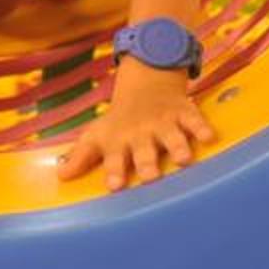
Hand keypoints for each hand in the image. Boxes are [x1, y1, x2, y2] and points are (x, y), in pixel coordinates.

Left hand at [55, 61, 216, 190]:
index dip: (114, 171)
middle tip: (150, 177)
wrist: (146, 82)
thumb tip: (60, 175)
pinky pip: (194, 119)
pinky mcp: (183, 112)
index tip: (114, 186)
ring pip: (172, 135)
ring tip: (183, 160)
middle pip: (144, 150)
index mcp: (119, 141)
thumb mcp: (97, 135)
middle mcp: (141, 133)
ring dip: (177, 145)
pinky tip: (208, 137)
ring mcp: (163, 122)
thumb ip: (81, 157)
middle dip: (147, 162)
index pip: (114, 158)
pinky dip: (201, 127)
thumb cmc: (119, 121)